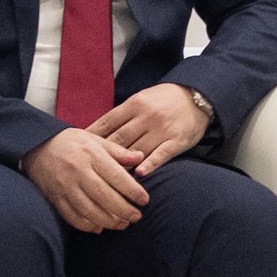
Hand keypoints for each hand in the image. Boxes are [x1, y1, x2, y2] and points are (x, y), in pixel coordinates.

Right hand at [23, 128, 149, 231]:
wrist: (34, 146)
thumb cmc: (71, 142)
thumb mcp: (95, 140)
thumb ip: (118, 151)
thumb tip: (141, 158)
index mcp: (91, 155)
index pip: (117, 176)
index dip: (133, 191)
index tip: (145, 200)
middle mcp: (78, 171)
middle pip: (104, 196)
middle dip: (123, 210)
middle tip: (137, 217)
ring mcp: (64, 186)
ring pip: (89, 210)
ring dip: (108, 221)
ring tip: (123, 224)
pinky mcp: (54, 197)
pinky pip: (71, 216)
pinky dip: (86, 225)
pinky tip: (99, 228)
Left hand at [89, 84, 212, 176]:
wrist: (198, 96)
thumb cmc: (165, 100)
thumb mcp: (142, 99)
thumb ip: (123, 115)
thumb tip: (97, 132)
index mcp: (135, 104)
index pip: (107, 122)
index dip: (91, 136)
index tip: (78, 148)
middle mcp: (147, 116)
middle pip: (119, 138)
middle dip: (102, 154)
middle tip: (87, 169)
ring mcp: (162, 129)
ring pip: (137, 149)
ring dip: (122, 165)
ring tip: (108, 179)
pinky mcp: (177, 140)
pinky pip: (161, 154)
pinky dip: (150, 164)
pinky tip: (140, 174)